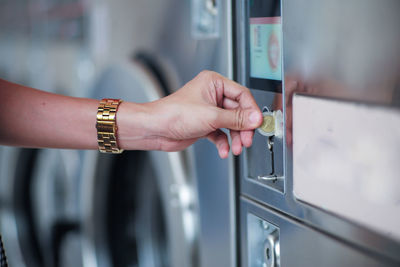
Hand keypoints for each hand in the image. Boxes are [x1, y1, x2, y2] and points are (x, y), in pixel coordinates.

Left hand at [118, 71, 261, 157]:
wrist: (156, 129)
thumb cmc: (174, 114)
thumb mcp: (211, 116)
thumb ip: (236, 119)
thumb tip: (255, 118)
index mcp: (214, 83)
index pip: (242, 95)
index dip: (251, 110)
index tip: (258, 123)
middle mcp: (212, 95)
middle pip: (238, 111)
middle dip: (243, 128)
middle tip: (247, 139)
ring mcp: (209, 110)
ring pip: (231, 124)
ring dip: (235, 137)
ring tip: (236, 147)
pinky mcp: (205, 124)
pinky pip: (221, 133)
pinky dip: (223, 142)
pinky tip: (223, 150)